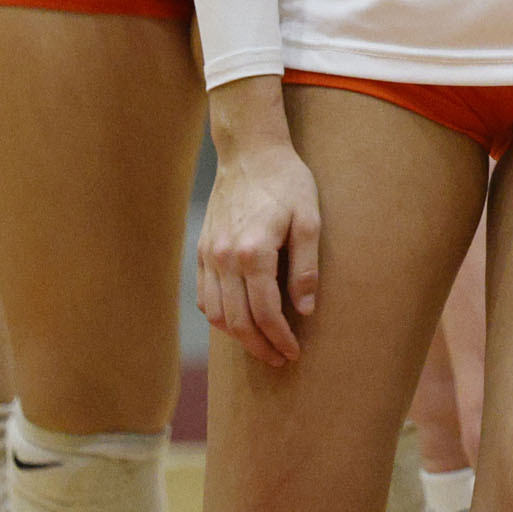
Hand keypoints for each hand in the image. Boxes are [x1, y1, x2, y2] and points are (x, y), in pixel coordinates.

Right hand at [200, 78, 321, 363]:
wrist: (249, 153)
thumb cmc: (287, 183)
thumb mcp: (310, 220)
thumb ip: (305, 268)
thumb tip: (304, 310)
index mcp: (254, 252)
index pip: (265, 312)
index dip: (280, 338)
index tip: (294, 352)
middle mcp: (224, 258)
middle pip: (238, 321)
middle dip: (260, 346)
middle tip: (280, 359)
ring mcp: (209, 255)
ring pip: (216, 314)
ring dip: (238, 337)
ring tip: (262, 345)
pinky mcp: (202, 250)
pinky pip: (205, 296)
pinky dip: (219, 316)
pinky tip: (238, 320)